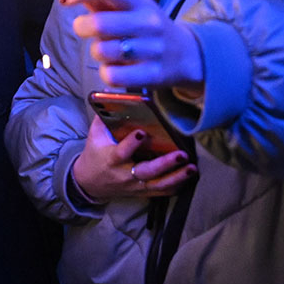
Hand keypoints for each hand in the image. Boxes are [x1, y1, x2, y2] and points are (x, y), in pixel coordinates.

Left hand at [60, 0, 206, 90]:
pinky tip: (114, 68)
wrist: (186, 54)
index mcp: (140, 0)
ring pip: (103, 51)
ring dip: (96, 51)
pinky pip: (112, 75)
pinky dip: (106, 73)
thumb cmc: (146, 26)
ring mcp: (152, 49)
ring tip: (105, 50)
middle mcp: (148, 21)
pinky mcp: (152, 75)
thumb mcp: (131, 6)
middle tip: (83, 29)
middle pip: (100, 23)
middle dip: (82, 27)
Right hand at [70, 114, 192, 202]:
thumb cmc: (95, 154)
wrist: (90, 182)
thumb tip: (111, 92)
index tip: (142, 132)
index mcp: (112, 159)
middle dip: (165, 164)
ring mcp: (136, 185)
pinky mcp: (143, 191)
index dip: (131, 143)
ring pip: (158, 185)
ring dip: (177, 177)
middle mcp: (125, 174)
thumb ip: (104, 115)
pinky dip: (176, 185)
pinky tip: (189, 177)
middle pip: (147, 171)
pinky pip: (162, 192)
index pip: (122, 152)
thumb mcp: (95, 135)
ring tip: (192, 167)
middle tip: (182, 154)